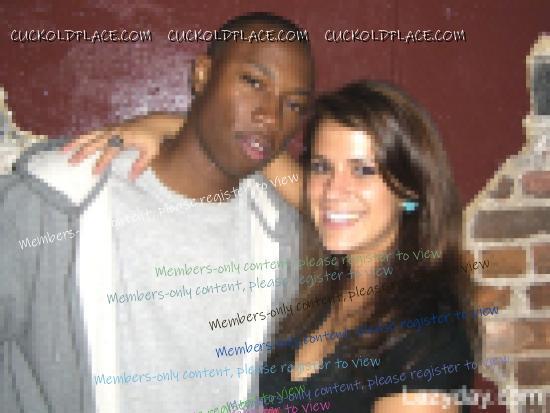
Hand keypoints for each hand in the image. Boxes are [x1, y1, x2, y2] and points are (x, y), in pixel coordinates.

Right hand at [62, 113, 184, 179]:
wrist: (155, 122)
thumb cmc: (154, 138)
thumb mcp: (151, 152)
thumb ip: (141, 165)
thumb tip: (132, 178)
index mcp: (125, 137)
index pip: (110, 151)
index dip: (101, 162)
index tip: (94, 173)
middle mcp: (115, 132)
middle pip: (95, 142)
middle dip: (82, 152)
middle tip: (71, 162)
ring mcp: (111, 128)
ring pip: (90, 135)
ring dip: (76, 142)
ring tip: (63, 150)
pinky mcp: (110, 128)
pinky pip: (93, 133)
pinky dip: (82, 138)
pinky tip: (74, 144)